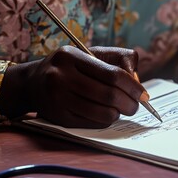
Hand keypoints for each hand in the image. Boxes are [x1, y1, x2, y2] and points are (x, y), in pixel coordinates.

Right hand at [0, 46, 145, 127]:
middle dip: (130, 103)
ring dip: (119, 113)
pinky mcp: (60, 118)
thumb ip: (119, 58)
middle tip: (136, 105)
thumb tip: (136, 79)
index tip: (143, 93)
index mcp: (71, 57)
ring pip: (104, 113)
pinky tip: (106, 113)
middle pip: (110, 95)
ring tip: (121, 108)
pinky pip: (94, 124)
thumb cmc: (71, 67)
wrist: (33, 83)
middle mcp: (61, 77)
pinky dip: (107, 120)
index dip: (133, 86)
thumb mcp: (91, 53)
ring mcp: (58, 100)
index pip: (112, 74)